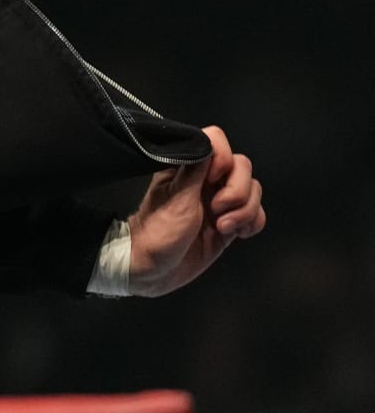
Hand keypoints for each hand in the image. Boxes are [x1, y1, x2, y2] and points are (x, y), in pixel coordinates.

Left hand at [127, 125, 265, 296]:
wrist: (154, 272)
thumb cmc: (157, 233)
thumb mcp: (175, 199)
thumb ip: (195, 170)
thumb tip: (208, 140)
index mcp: (187, 167)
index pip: (217, 142)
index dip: (223, 159)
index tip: (212, 180)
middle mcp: (206, 180)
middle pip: (242, 166)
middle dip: (236, 191)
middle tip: (216, 211)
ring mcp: (219, 202)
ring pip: (253, 190)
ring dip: (244, 210)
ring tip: (223, 227)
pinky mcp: (230, 222)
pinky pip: (257, 213)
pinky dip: (253, 222)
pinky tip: (238, 234)